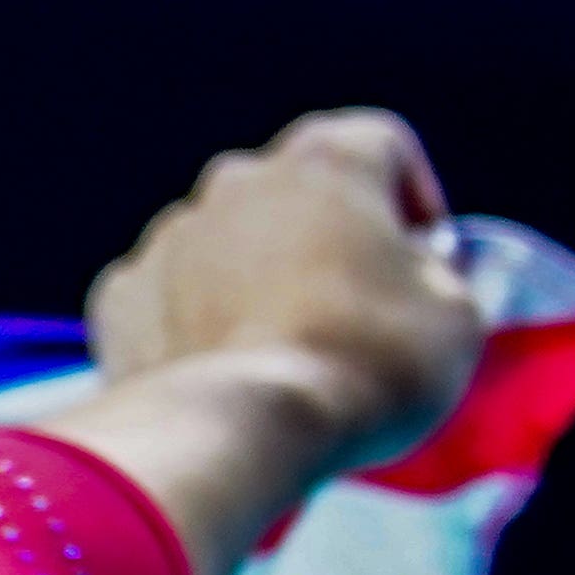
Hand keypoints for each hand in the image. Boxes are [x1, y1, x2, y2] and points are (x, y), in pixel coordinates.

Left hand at [85, 108, 489, 475]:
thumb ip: (438, 277)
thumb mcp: (453, 318)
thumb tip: (414, 278)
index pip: (379, 145)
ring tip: (288, 353)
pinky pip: (170, 297)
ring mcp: (169, 235)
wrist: (237, 430)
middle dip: (328, 240)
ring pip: (227, 244)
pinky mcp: (120, 296)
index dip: (412, 196)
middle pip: (296, 193)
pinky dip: (197, 324)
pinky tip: (226, 375)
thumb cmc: (366, 363)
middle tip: (359, 311)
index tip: (426, 256)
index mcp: (325, 162)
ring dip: (258, 280)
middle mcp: (237, 179)